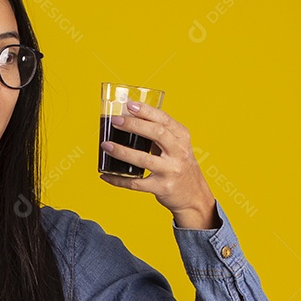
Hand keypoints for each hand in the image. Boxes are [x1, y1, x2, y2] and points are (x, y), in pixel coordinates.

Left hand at [99, 100, 220, 229]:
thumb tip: (130, 119)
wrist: (194, 195)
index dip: (147, 111)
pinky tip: (106, 175)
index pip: (164, 120)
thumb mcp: (177, 146)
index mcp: (182, 138)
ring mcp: (170, 171)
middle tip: (116, 121)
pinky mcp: (162, 187)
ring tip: (106, 145)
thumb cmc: (181, 166)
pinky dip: (119, 179)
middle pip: (157, 134)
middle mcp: (179, 153)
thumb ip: (161, 134)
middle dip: (134, 125)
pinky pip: (136, 183)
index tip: (130, 104)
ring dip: (122, 151)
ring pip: (144, 159)